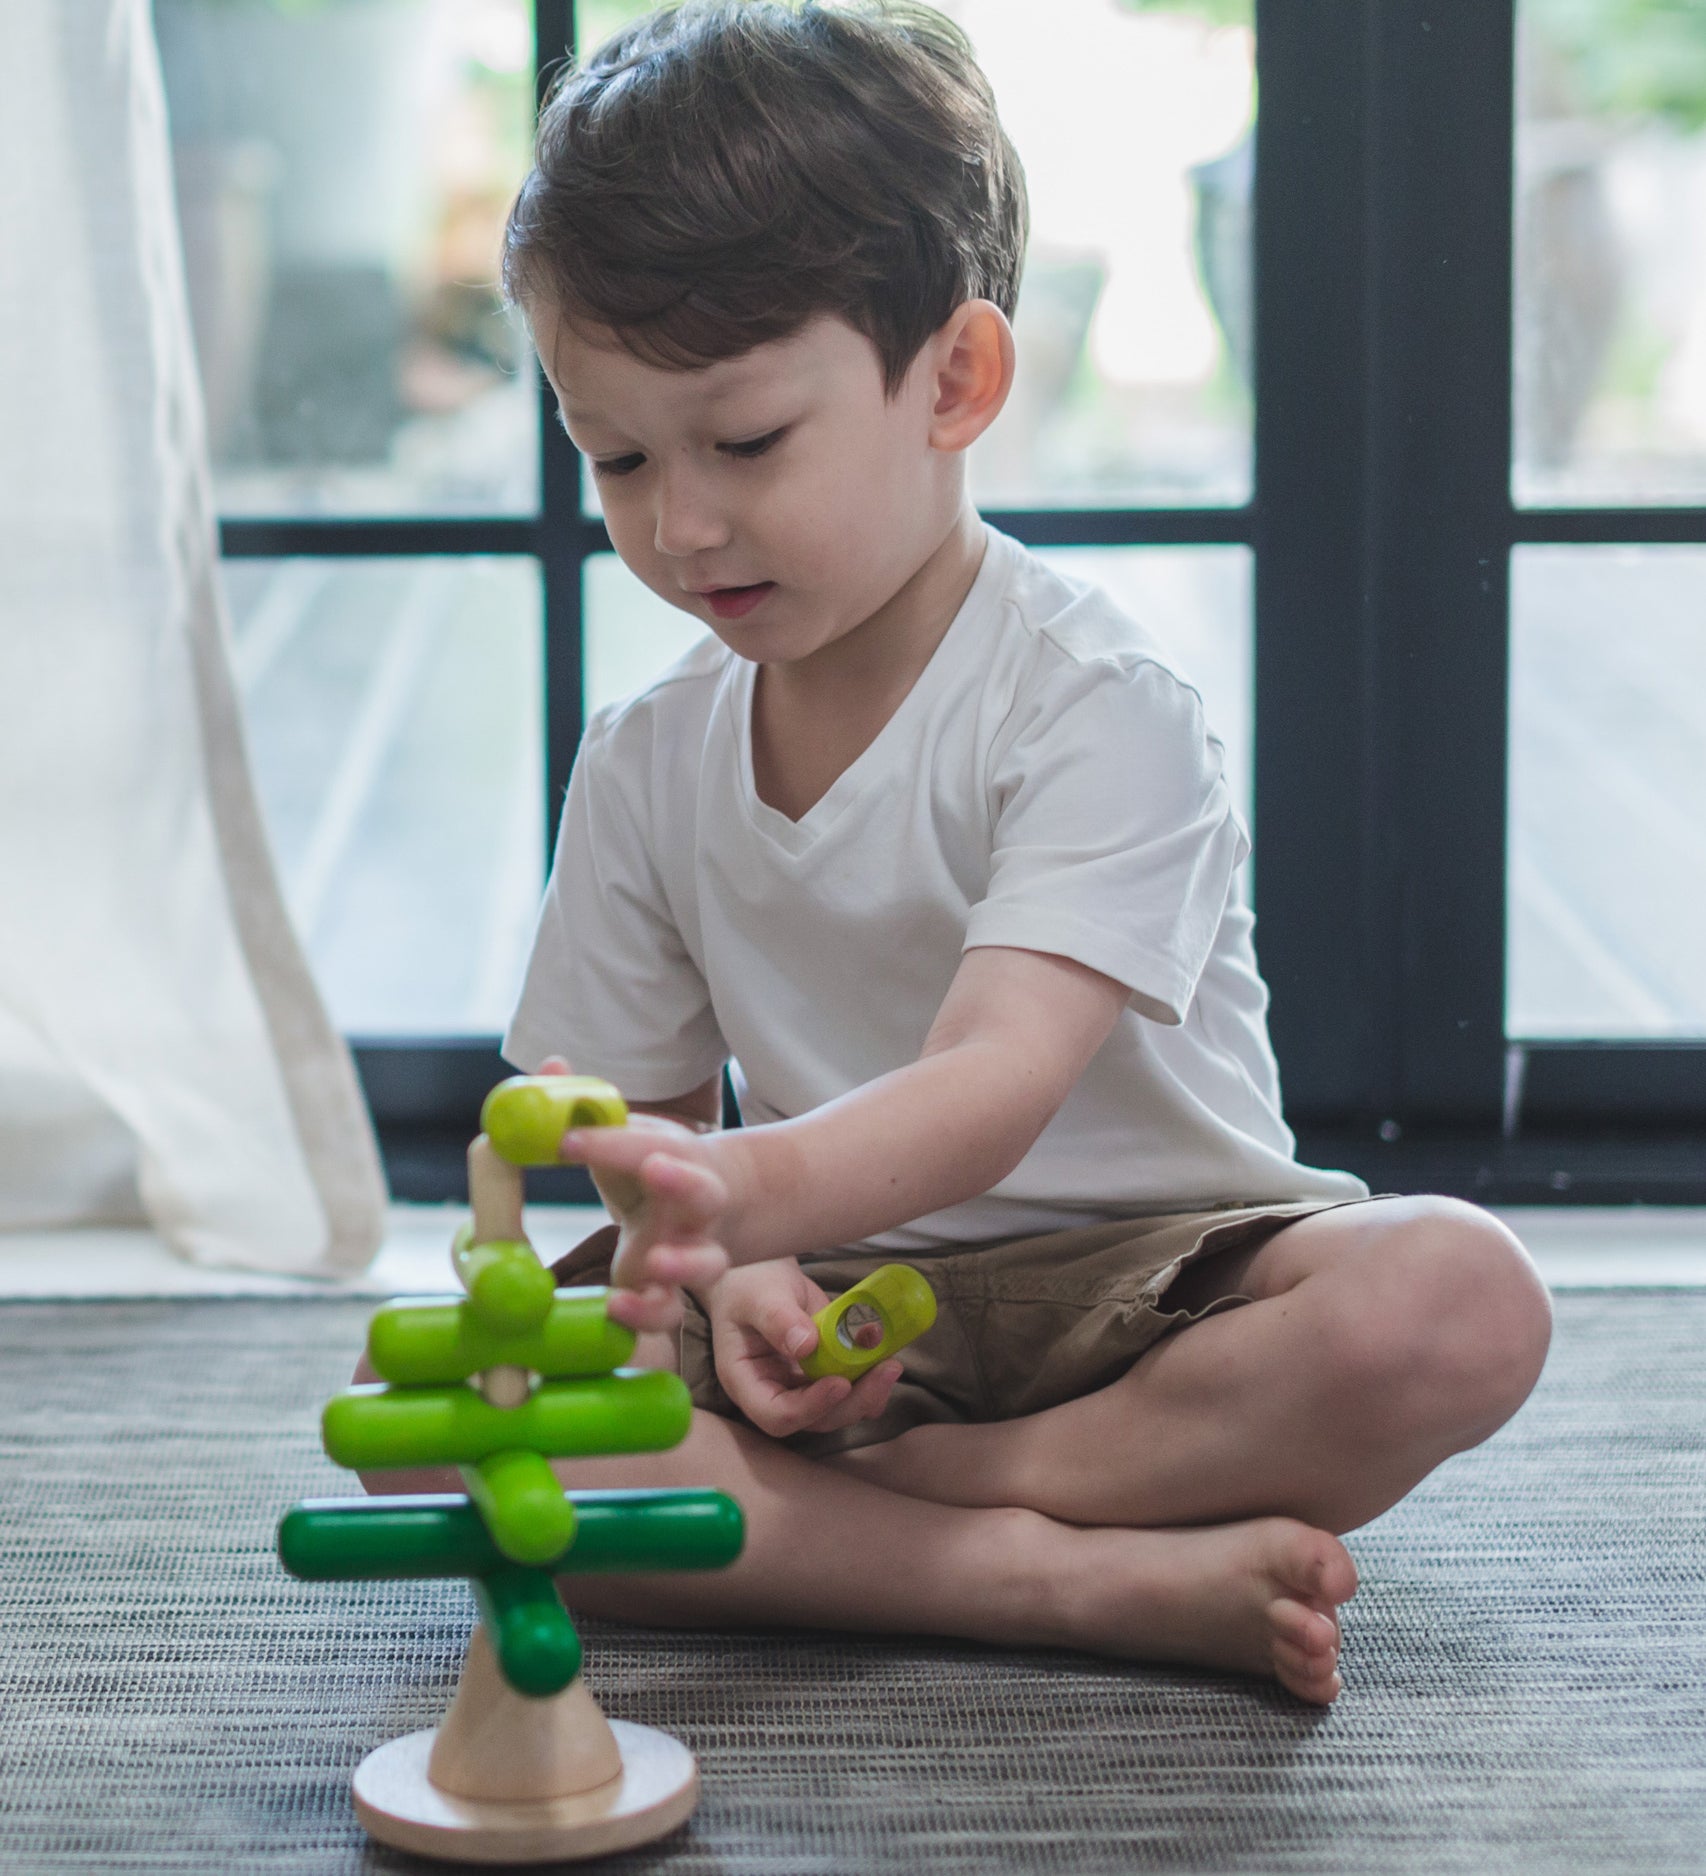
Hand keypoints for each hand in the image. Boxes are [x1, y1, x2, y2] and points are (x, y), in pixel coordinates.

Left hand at [539, 1056, 729, 1334]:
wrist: (724, 1208)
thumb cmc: (657, 1167)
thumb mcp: (629, 1136)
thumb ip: (589, 1111)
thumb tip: (550, 1064)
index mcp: (674, 1157)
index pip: (644, 1144)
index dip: (608, 1141)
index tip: (565, 1139)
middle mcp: (692, 1204)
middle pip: (701, 1192)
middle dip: (681, 1180)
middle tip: (655, 1169)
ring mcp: (692, 1250)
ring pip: (704, 1262)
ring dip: (683, 1263)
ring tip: (653, 1263)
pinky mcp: (673, 1291)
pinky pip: (670, 1311)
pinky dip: (648, 1314)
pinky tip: (616, 1309)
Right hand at [706, 1259, 902, 1438]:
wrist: (759, 1274)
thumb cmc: (747, 1283)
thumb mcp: (759, 1294)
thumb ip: (777, 1318)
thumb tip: (806, 1345)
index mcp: (746, 1380)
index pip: (776, 1414)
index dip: (810, 1408)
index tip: (840, 1383)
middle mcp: (773, 1391)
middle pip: (814, 1420)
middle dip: (852, 1402)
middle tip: (885, 1371)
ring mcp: (799, 1385)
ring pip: (836, 1409)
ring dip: (867, 1394)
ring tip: (891, 1364)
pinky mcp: (822, 1374)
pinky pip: (848, 1390)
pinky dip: (869, 1380)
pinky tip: (885, 1358)